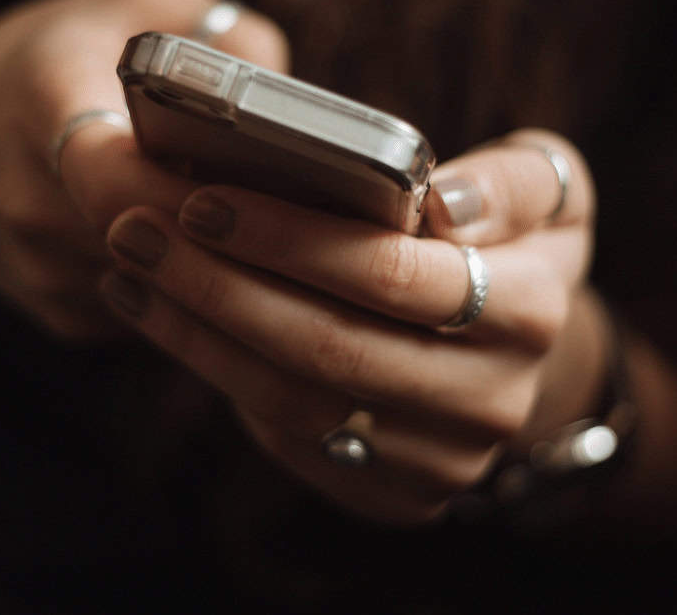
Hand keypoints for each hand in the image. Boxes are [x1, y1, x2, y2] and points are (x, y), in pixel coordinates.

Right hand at [0, 0, 287, 337]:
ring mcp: (44, 272)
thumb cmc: (45, 59)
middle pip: (160, 242)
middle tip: (308, 214)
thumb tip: (296, 102)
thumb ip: (217, 32)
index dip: (194, 191)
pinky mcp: (64, 317)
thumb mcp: (128, 3)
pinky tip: (217, 248)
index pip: (116, 174)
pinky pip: (157, 311)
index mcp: (42, 105)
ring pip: (171, 287)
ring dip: (226, 266)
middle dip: (235, 233)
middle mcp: (30, 201)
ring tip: (278, 227)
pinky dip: (197, 285)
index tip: (260, 180)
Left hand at [99, 129, 600, 521]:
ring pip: (294, 401)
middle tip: (135, 228)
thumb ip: (509, 181)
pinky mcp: (392, 495)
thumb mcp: (546, 188)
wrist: (516, 351)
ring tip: (131, 266)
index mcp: (532, 311)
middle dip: (218, 285)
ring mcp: (440, 460)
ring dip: (196, 331)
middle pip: (329, 347)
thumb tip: (442, 205)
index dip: (291, 239)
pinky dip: (212, 369)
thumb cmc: (509, 241)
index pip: (394, 275)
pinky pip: (286, 436)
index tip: (204, 198)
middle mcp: (492, 400)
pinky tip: (160, 313)